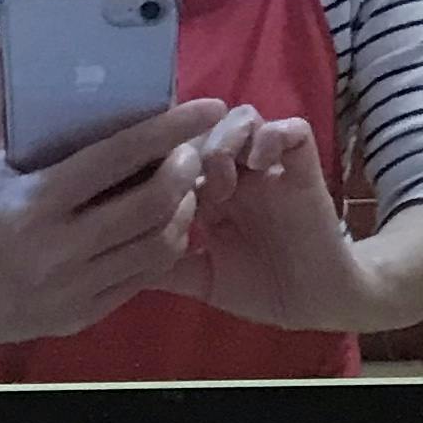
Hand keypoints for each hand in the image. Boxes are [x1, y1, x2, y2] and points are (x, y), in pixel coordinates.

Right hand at [0, 92, 228, 352]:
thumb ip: (1, 101)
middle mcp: (55, 249)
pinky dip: (165, 245)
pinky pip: (145, 277)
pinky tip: (165, 224)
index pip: (115, 158)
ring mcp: (72, 288)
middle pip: (151, 203)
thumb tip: (2, 33)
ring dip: (184, 210)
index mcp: (30, 203)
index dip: (168, 129)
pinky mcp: (83, 315)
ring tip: (184, 187)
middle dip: (186, 169)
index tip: (207, 106)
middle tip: (193, 150)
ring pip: (158, 244)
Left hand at [158, 108, 373, 331]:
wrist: (313, 302)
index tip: (147, 185)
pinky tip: (259, 164)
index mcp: (204, 194)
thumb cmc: (257, 287)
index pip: (173, 156)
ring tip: (224, 176)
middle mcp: (233, 173)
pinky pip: (290, 130)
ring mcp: (267, 168)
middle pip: (202, 128)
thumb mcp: (199, 278)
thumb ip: (161, 265)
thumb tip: (109, 259)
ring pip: (242, 119)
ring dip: (225, 140)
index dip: (158, 161)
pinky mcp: (302, 167)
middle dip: (189, 148)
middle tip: (189, 185)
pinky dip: (271, 136)